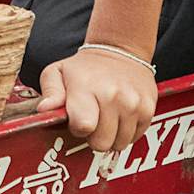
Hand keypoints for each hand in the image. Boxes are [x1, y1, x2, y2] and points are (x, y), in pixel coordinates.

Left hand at [37, 47, 156, 152]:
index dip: (78, 128)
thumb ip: (50, 93)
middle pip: (101, 142)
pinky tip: (120, 115)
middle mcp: (113, 96)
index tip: (78, 118)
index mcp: (87, 88)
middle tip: (93, 118)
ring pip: (119, 144)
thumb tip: (44, 109)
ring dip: (111, 135)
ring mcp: (133, 103)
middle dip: (94, 136)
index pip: (83, 127)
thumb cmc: (84, 68)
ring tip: (106, 116)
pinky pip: (135, 137)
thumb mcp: (58, 72)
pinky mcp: (149, 108)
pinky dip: (126, 131)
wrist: (120, 50)